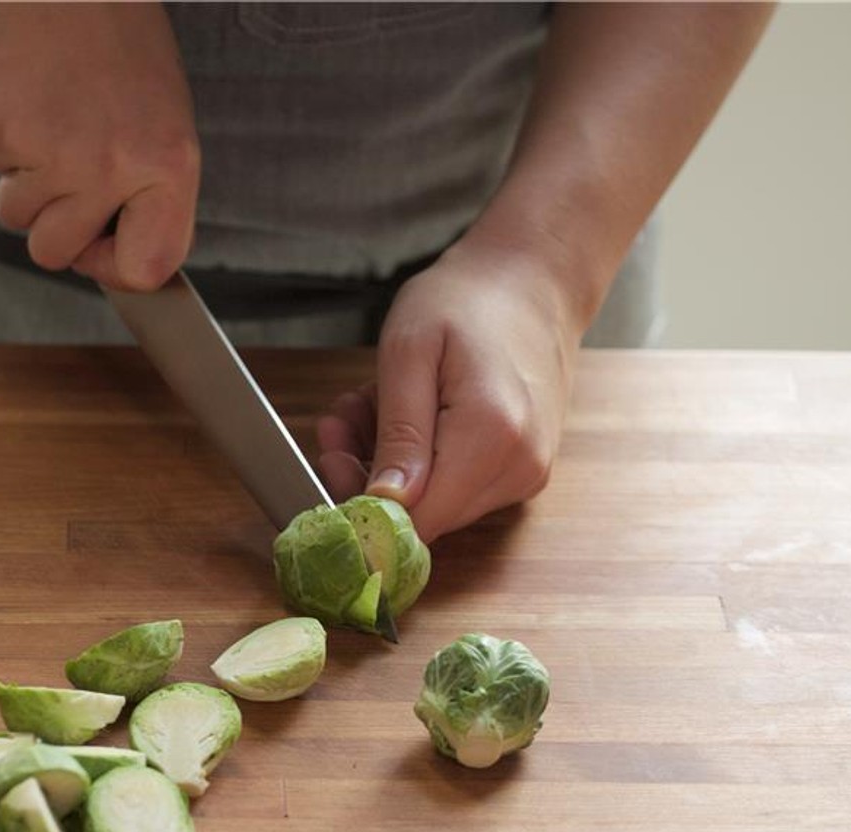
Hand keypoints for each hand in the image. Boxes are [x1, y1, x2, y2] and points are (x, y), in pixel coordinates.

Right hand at [0, 2, 199, 290]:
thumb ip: (149, 201)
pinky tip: (31, 98)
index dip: (115, 267)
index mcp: (165, 167)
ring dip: (25, 181)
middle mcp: (108, 166)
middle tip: (67, 175)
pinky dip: (4, 137)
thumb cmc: (123, 55)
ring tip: (53, 123)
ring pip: (14, 213)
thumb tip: (116, 262)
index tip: (103, 244)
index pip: (144, 269)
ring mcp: (49, 148)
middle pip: (53, 253)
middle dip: (50, 225)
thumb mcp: (166, 130)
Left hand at [316, 237, 581, 542]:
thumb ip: (399, 434)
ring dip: (388, 462)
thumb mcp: (409, 352)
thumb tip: (384, 504)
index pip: (415, 520)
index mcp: (491, 437)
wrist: (533, 278)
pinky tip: (403, 413)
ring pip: (433, 501)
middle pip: (422, 515)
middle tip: (339, 420)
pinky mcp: (522, 470)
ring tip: (369, 404)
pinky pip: (454, 484)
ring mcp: (527, 473)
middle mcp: (519, 467)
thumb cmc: (466, 299)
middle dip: (368, 474)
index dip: (361, 502)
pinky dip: (418, 457)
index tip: (330, 455)